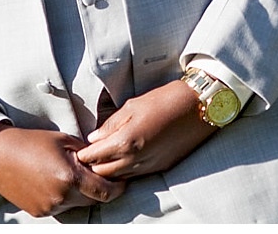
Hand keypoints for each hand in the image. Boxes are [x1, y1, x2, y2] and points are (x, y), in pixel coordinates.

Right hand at [0, 123, 124, 216]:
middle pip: (93, 200)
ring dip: (81, 193)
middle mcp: (61, 197)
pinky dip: (65, 197)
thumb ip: (87, 154)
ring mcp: (49, 207)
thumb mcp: (64, 140)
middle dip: (100, 189)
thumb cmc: (32, 142)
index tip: (123, 180)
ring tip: (72, 174)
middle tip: (99, 174)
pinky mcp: (39, 212)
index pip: (105, 192)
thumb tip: (105, 160)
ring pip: (78, 204)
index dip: (118, 188)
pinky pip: (62, 207)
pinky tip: (57, 181)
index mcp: (69, 177)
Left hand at [76, 79, 214, 179]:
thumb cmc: (166, 100)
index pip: (95, 157)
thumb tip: (95, 138)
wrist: (199, 107)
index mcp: (127, 141)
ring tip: (104, 158)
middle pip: (104, 172)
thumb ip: (111, 124)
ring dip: (109, 170)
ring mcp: (150, 166)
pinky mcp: (161, 168)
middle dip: (93, 164)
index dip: (84, 154)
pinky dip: (125, 171)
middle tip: (88, 154)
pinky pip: (135, 176)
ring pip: (119, 177)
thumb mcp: (133, 105)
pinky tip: (123, 160)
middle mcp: (136, 159)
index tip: (79, 149)